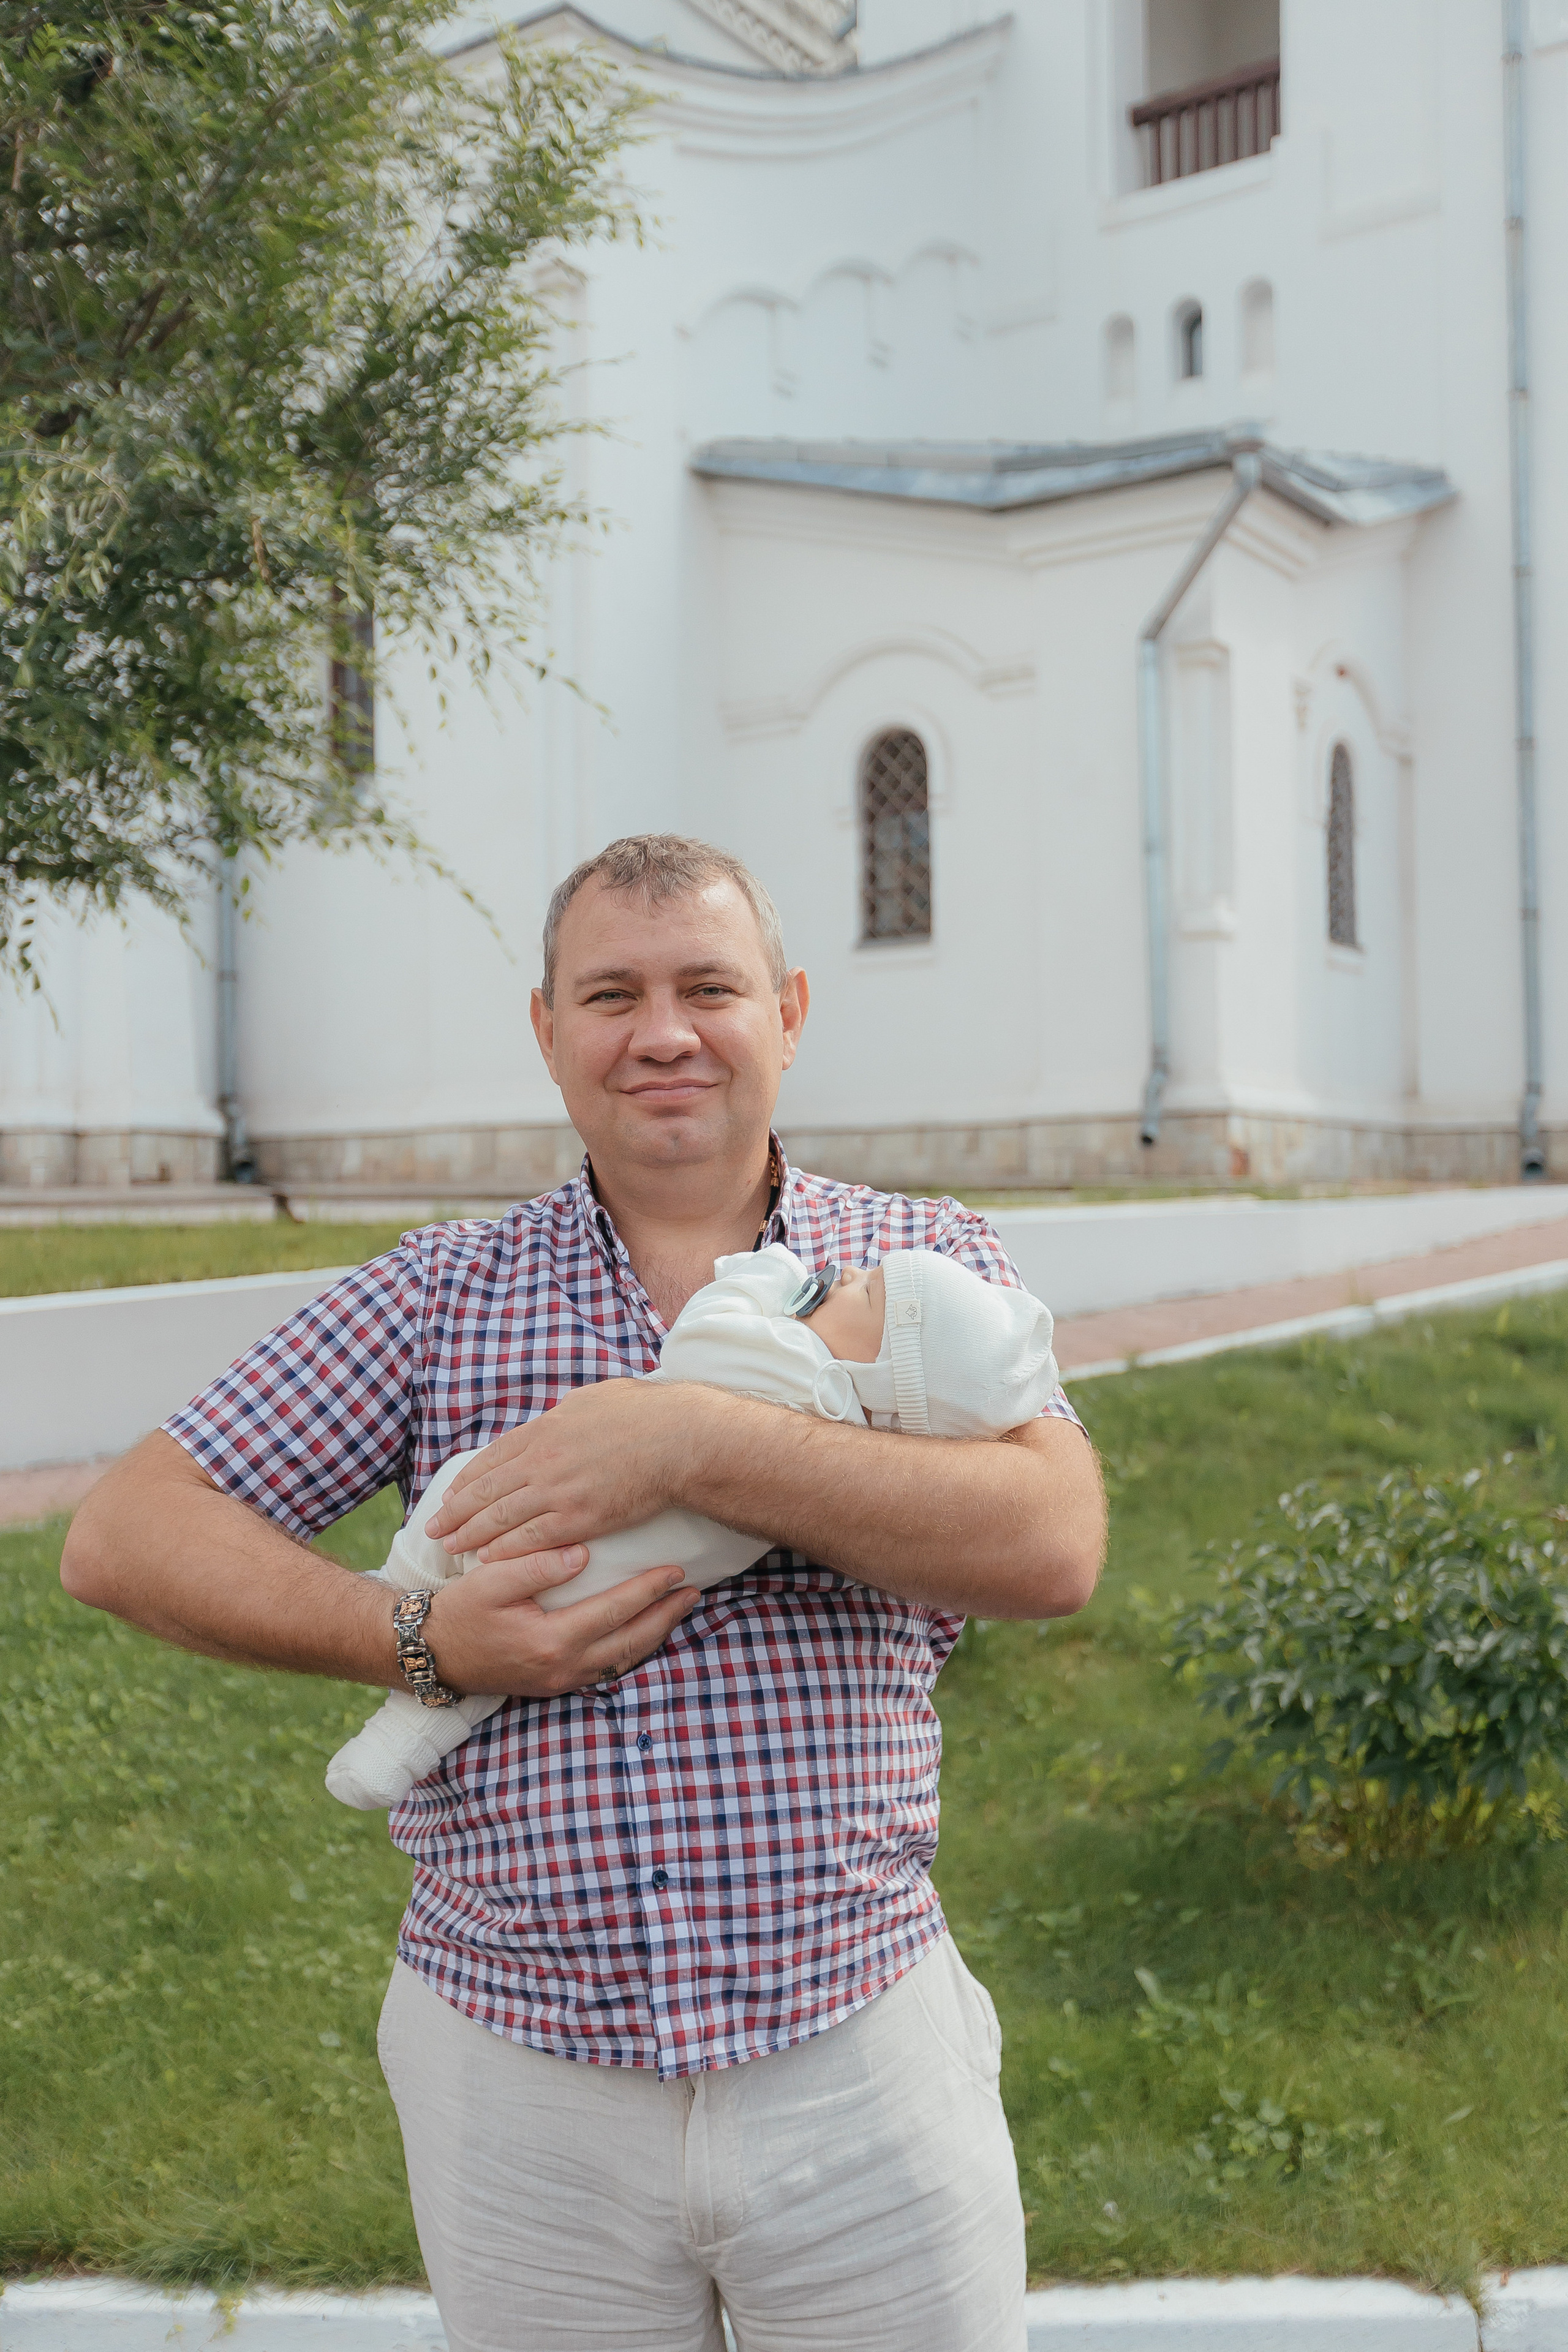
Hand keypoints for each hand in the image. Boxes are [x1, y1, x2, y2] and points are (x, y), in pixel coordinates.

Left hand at [424, 1379, 710, 1562]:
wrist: (677, 1439)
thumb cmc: (645, 1413)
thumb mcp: (594, 1399)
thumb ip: (566, 1413)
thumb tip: (557, 1418)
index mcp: (545, 1429)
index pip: (492, 1458)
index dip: (468, 1480)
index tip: (451, 1494)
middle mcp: (542, 1460)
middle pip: (486, 1490)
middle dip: (456, 1511)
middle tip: (435, 1528)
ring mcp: (557, 1491)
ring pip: (500, 1518)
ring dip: (471, 1534)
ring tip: (452, 1547)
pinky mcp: (577, 1518)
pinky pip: (530, 1539)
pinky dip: (504, 1549)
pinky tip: (488, 1557)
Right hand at [424, 1549, 698, 1697]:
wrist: (430, 1654)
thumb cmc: (459, 1612)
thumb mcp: (490, 1581)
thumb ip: (537, 1566)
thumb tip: (582, 1553)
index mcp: (550, 1640)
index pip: (614, 1612)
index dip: (648, 1591)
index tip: (675, 1570)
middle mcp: (562, 1667)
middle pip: (630, 1643)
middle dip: (666, 1617)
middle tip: (693, 1592)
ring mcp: (560, 1680)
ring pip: (622, 1661)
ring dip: (654, 1635)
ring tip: (679, 1609)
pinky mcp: (555, 1683)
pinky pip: (606, 1670)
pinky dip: (630, 1650)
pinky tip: (644, 1632)